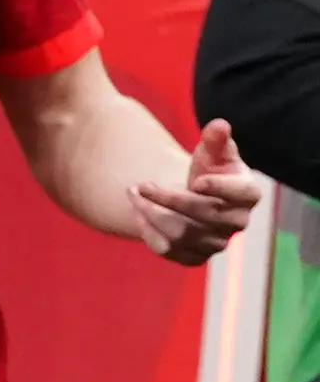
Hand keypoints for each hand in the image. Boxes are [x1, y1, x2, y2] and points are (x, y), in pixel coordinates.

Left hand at [131, 118, 261, 264]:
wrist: (193, 197)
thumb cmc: (207, 168)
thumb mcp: (212, 151)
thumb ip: (215, 139)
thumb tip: (219, 125)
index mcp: (248, 193)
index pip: (242, 193)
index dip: (221, 188)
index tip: (196, 180)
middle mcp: (237, 221)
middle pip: (204, 213)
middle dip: (168, 198)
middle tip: (140, 184)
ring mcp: (217, 242)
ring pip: (182, 235)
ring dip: (151, 214)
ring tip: (133, 192)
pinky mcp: (195, 257)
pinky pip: (169, 251)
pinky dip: (148, 232)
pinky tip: (138, 213)